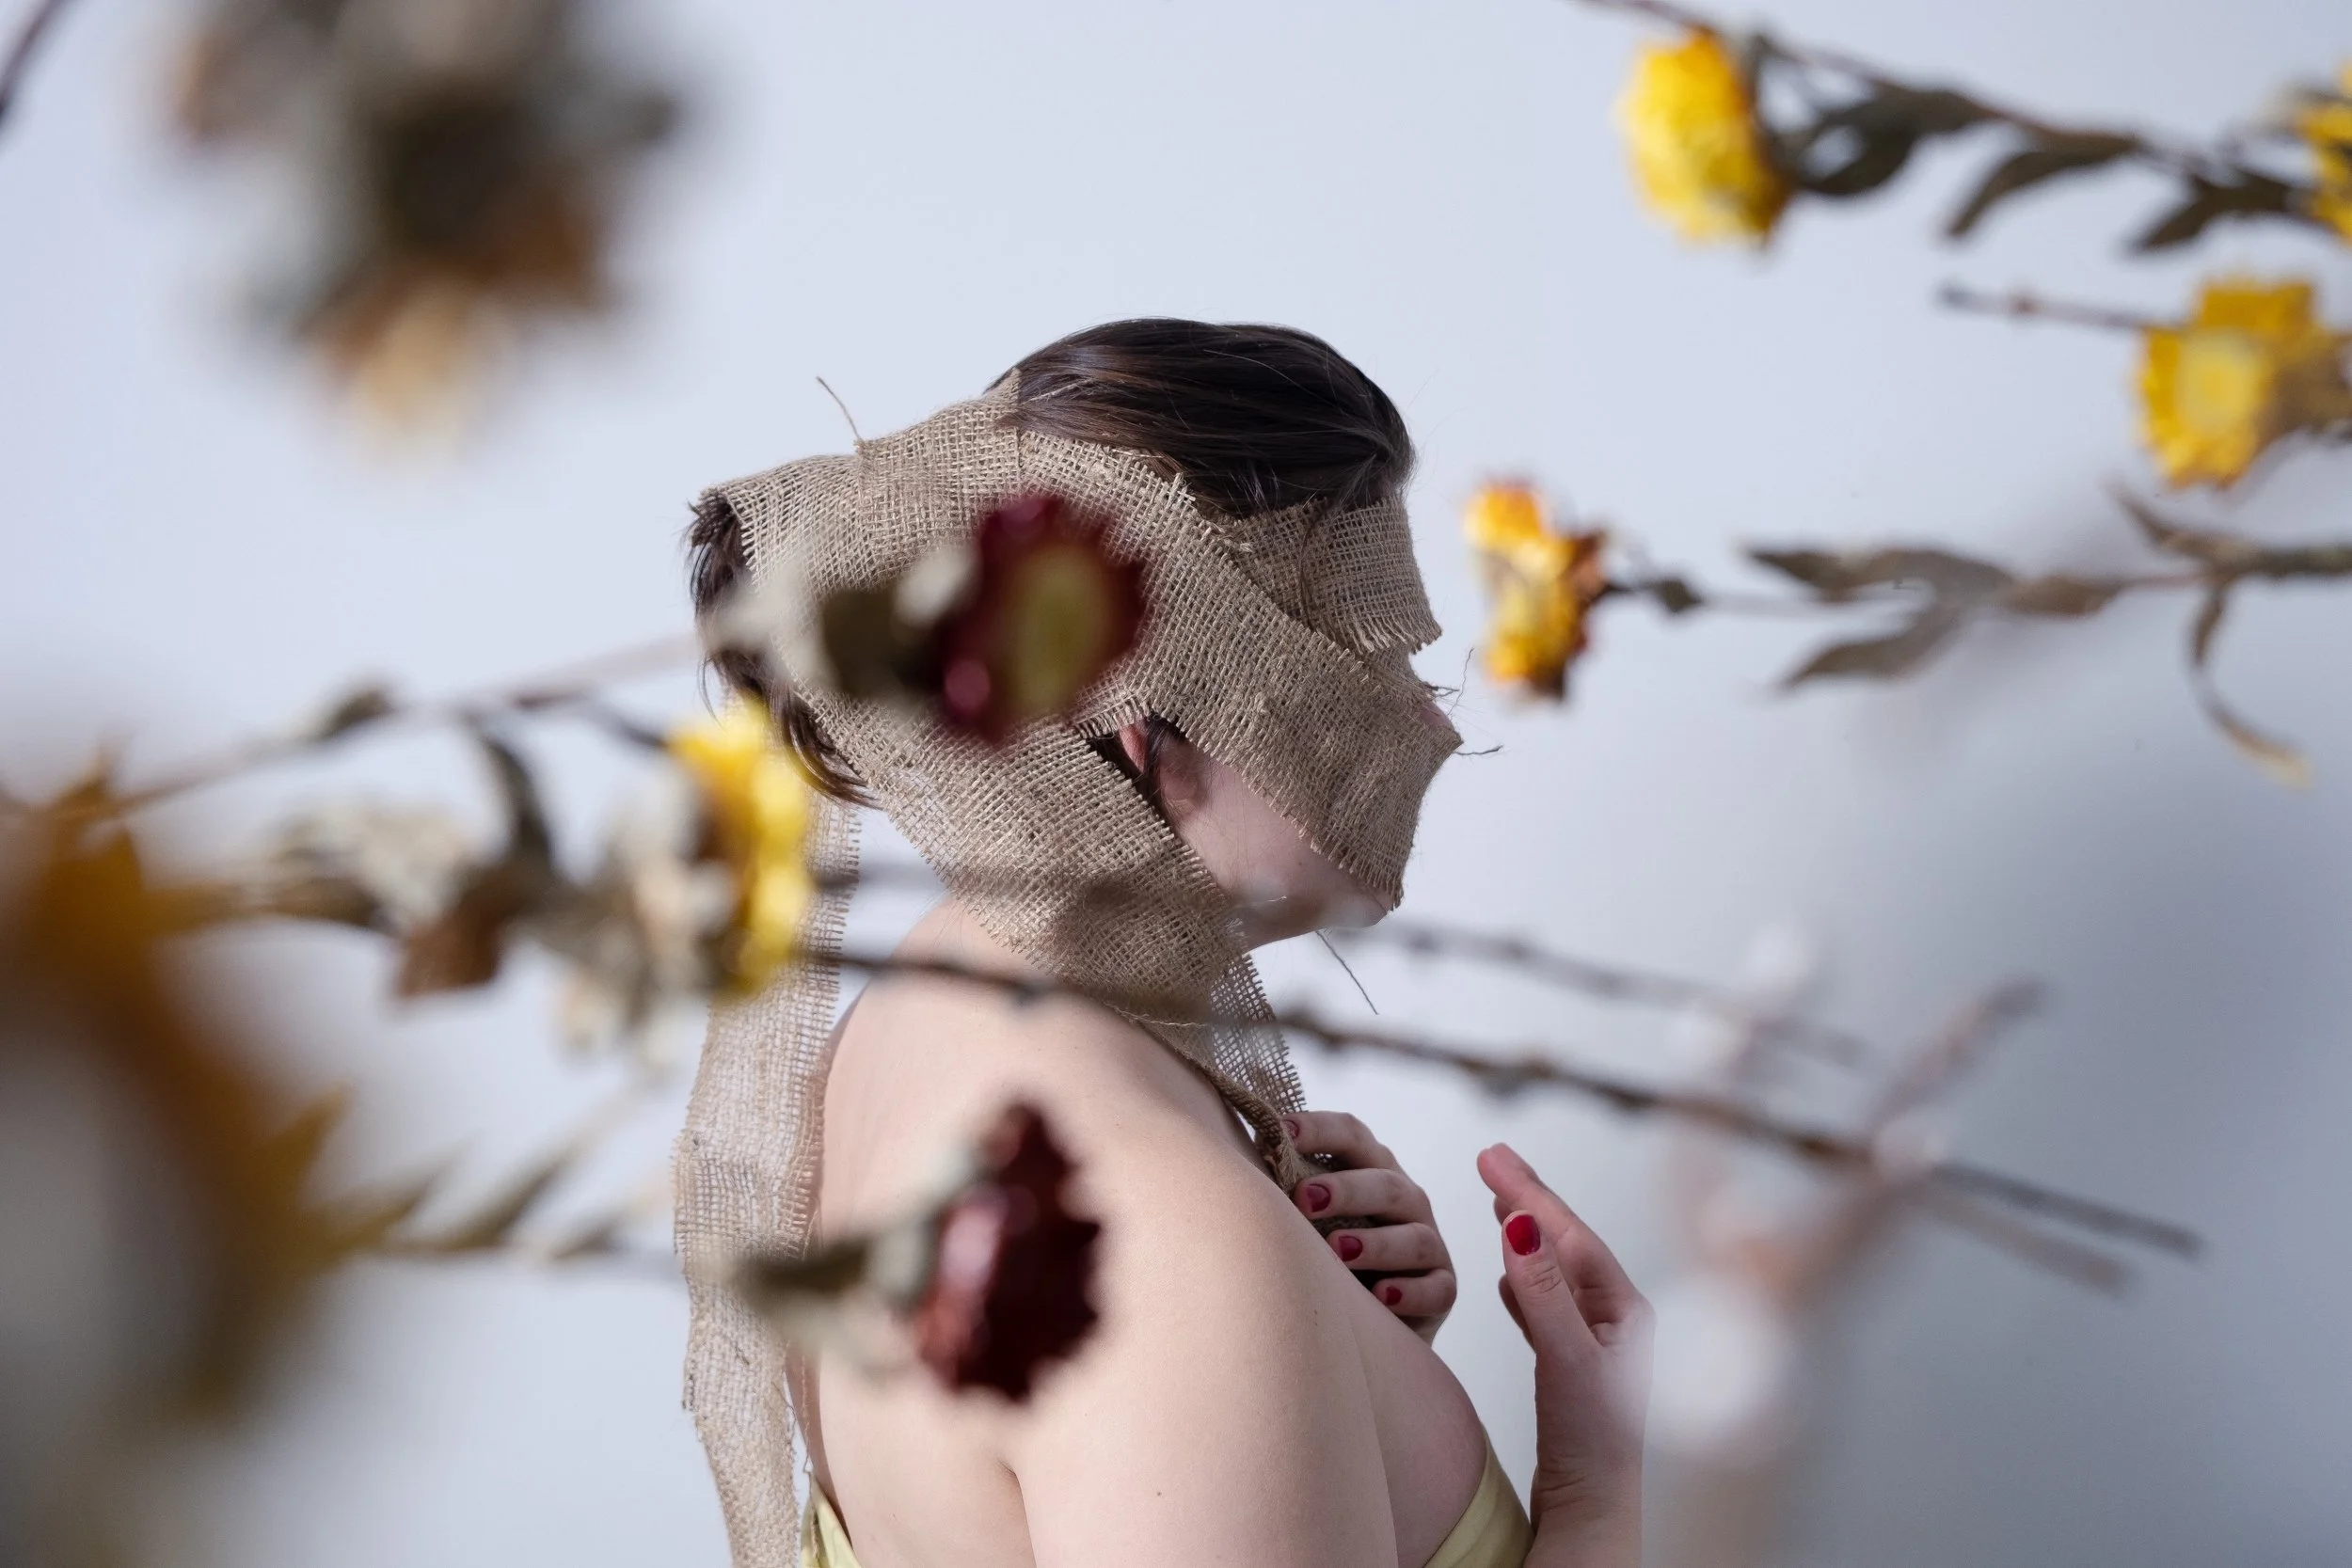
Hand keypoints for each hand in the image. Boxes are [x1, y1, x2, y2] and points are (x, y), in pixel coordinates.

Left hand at [1286, 1111, 1456, 1340]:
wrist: (1371, 1318)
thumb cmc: (1329, 1252)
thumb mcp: (1311, 1215)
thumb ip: (1287, 1186)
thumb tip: (1237, 1155)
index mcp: (1371, 1169)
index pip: (1352, 1135)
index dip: (1319, 1129)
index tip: (1280, 1132)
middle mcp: (1405, 1200)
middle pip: (1384, 1183)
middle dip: (1345, 1189)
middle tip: (1303, 1199)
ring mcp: (1428, 1243)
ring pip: (1414, 1236)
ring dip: (1375, 1243)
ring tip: (1336, 1251)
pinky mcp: (1442, 1288)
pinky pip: (1435, 1288)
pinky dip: (1409, 1292)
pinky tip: (1380, 1297)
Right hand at [1480, 1143, 1648, 1561]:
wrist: (1593, 1509)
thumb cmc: (1594, 1443)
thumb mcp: (1565, 1357)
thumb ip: (1541, 1290)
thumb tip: (1519, 1223)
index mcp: (1625, 1308)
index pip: (1568, 1232)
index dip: (1527, 1189)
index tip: (1491, 1154)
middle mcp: (1615, 1319)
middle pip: (1563, 1243)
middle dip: (1526, 1199)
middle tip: (1490, 1157)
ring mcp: (1594, 1343)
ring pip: (1552, 1271)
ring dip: (1524, 1234)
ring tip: (1497, 1199)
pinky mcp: (1572, 1368)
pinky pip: (1544, 1307)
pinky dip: (1523, 1283)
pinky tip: (1507, 1278)